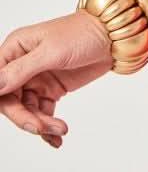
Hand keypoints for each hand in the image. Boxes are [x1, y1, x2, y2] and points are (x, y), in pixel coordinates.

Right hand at [0, 10, 115, 148]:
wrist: (113, 37)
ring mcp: (36, 79)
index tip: (15, 113)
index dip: (2, 100)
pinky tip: (56, 138)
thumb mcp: (51, 51)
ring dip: (40, 124)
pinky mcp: (51, 90)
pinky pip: (42, 113)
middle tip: (41, 128)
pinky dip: (48, 126)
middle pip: (10, 100)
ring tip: (60, 130)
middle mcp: (21, 65)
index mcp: (15, 49)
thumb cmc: (82, 33)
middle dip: (24, 117)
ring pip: (27, 110)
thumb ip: (22, 69)